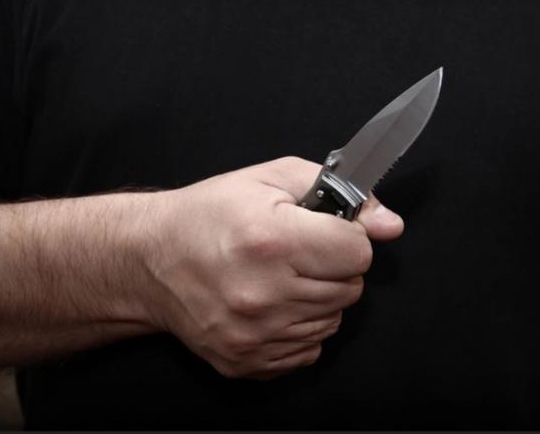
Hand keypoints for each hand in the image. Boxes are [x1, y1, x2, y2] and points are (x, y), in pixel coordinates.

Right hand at [139, 157, 402, 379]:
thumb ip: (339, 193)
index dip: (347, 237)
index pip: (359, 252)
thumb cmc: (208, 215)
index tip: (326, 232)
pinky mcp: (247, 360)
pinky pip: (308, 349)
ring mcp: (255, 334)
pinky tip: (272, 304)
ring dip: (318, 298)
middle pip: (350, 288)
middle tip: (298, 252)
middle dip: (333, 266)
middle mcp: (264, 293)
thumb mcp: (270, 179)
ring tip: (281, 276)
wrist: (150, 259)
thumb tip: (389, 223)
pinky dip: (300, 327)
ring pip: (333, 320)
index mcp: (272, 241)